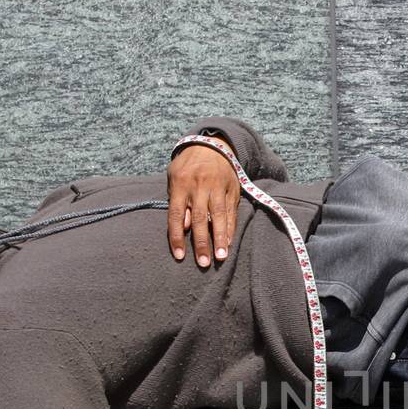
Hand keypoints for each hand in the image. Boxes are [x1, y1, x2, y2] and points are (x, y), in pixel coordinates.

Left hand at [167, 143, 240, 266]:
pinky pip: (231, 212)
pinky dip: (230, 228)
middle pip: (200, 219)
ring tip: (221, 257)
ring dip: (220, 238)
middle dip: (202, 243)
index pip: (176, 216)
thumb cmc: (188, 166)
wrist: (211, 145)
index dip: (177, 237)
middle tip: (203, 262)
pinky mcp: (232, 189)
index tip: (180, 256)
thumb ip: (178, 202)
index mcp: (181, 185)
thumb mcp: (175, 179)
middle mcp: (199, 186)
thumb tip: (184, 227)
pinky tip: (229, 243)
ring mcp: (218, 188)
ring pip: (219, 216)